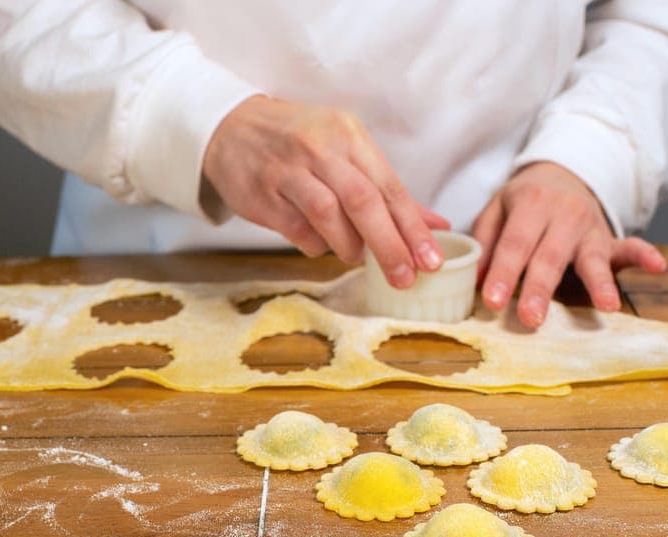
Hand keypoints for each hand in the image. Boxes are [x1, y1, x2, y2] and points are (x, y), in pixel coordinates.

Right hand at [202, 95, 449, 287]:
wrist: (231, 127)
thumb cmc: (300, 141)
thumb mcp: (346, 150)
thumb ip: (389, 189)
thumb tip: (436, 225)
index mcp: (349, 135)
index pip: (389, 186)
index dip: (412, 227)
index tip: (430, 259)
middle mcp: (320, 148)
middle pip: (363, 201)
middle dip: (389, 245)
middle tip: (404, 277)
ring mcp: (288, 171)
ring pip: (328, 215)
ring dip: (349, 246)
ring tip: (356, 257)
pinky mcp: (263, 194)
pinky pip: (297, 230)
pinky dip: (315, 245)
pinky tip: (321, 244)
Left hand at [473, 161, 665, 327]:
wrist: (563, 172)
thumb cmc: (523, 201)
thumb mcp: (497, 209)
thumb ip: (484, 240)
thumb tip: (472, 278)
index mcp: (529, 206)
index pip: (514, 244)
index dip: (502, 273)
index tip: (491, 302)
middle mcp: (562, 216)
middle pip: (549, 257)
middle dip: (540, 288)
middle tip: (530, 318)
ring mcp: (590, 228)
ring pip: (592, 258)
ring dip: (599, 282)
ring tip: (607, 306)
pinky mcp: (610, 239)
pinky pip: (630, 246)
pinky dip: (645, 255)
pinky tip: (658, 266)